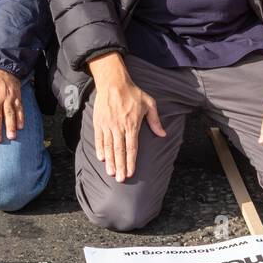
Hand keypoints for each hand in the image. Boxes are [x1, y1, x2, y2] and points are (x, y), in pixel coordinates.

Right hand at [91, 62, 165, 181]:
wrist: (113, 82)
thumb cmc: (133, 93)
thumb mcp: (149, 104)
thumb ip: (156, 121)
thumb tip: (163, 135)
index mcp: (132, 124)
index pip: (132, 147)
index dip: (131, 161)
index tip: (131, 173)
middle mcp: (119, 127)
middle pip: (120, 151)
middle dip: (120, 166)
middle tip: (120, 179)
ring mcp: (108, 125)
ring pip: (109, 147)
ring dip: (110, 161)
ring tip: (111, 173)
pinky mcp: (99, 122)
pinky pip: (99, 138)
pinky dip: (100, 149)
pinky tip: (101, 158)